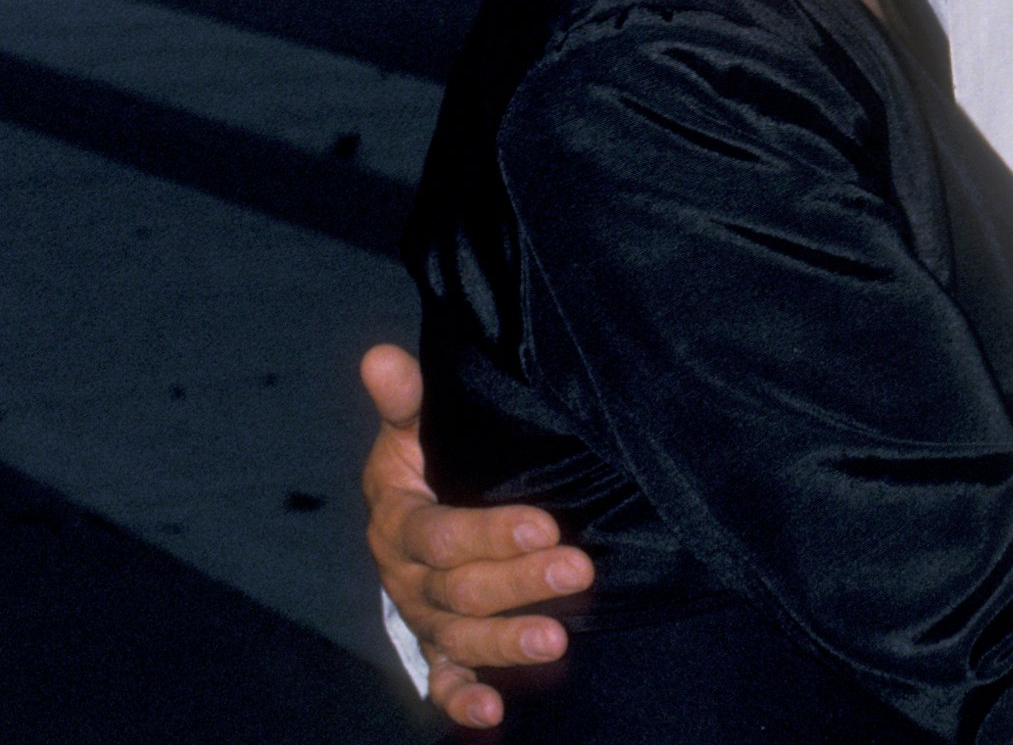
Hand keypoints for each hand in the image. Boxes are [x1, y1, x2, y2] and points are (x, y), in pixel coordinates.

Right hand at [359, 344, 595, 728]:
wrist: (410, 517)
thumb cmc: (427, 462)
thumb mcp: (415, 428)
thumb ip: (408, 400)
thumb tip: (382, 357)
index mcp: (398, 520)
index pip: (438, 534)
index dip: (489, 534)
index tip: (545, 526)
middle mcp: (406, 577)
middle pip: (457, 590)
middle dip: (519, 583)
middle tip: (579, 570)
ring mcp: (423, 617)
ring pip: (459, 639)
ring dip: (506, 644)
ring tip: (557, 640)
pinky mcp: (438, 650)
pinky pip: (443, 683)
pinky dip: (465, 702)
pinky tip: (495, 714)